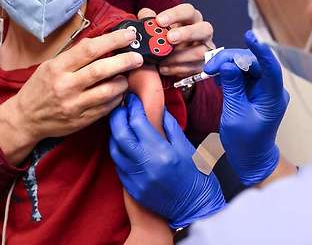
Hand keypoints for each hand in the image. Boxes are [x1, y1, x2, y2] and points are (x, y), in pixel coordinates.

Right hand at [0, 29, 143, 163]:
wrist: (25, 118)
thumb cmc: (40, 88)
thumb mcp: (50, 66)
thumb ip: (74, 56)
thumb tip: (103, 42)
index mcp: (57, 67)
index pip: (89, 49)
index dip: (112, 40)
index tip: (128, 35)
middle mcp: (66, 85)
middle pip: (101, 69)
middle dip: (124, 60)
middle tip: (138, 56)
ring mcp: (74, 104)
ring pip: (108, 91)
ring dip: (123, 82)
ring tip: (127, 77)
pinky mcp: (82, 120)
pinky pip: (107, 107)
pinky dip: (117, 98)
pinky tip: (119, 92)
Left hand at [109, 94, 225, 228]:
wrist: (194, 212)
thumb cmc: (196, 179)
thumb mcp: (188, 149)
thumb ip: (171, 128)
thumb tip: (158, 110)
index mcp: (162, 152)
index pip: (138, 123)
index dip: (133, 107)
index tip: (132, 100)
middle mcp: (146, 165)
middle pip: (120, 134)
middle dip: (117, 117)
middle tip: (120, 108)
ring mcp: (136, 179)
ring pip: (115, 150)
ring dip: (114, 134)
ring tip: (120, 124)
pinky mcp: (132, 188)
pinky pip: (118, 165)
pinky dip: (118, 151)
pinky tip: (123, 144)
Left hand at [138, 4, 213, 78]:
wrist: (171, 62)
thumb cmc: (166, 40)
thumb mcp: (157, 29)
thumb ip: (150, 20)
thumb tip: (144, 14)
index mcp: (191, 18)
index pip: (188, 11)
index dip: (175, 15)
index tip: (159, 21)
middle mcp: (203, 32)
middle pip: (205, 29)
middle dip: (187, 33)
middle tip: (169, 38)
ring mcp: (206, 50)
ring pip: (200, 52)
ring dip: (179, 57)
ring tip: (162, 60)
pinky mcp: (203, 66)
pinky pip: (195, 68)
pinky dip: (178, 69)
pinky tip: (164, 68)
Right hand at [204, 30, 289, 185]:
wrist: (252, 158)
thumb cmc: (246, 142)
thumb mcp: (235, 114)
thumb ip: (232, 87)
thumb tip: (226, 64)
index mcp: (272, 96)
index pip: (270, 67)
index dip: (260, 50)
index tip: (249, 36)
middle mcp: (270, 89)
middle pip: (253, 63)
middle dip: (230, 60)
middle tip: (209, 68)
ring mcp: (262, 89)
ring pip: (245, 66)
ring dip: (227, 66)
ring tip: (210, 72)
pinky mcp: (253, 91)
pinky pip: (241, 75)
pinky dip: (228, 73)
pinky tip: (217, 77)